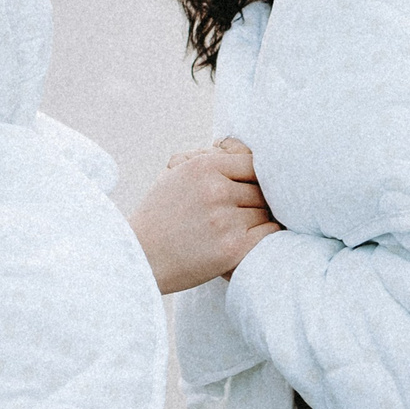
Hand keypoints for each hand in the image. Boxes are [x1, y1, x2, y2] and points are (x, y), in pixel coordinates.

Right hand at [130, 141, 278, 294]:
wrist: (140, 258)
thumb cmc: (160, 216)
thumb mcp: (176, 174)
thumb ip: (209, 160)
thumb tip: (243, 150)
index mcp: (202, 167)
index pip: (252, 162)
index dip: (255, 176)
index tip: (250, 186)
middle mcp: (216, 191)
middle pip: (261, 189)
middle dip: (255, 199)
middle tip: (245, 210)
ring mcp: (225, 220)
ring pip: (264, 211)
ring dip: (257, 219)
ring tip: (241, 226)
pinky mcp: (233, 249)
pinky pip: (269, 233)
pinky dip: (265, 235)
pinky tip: (251, 238)